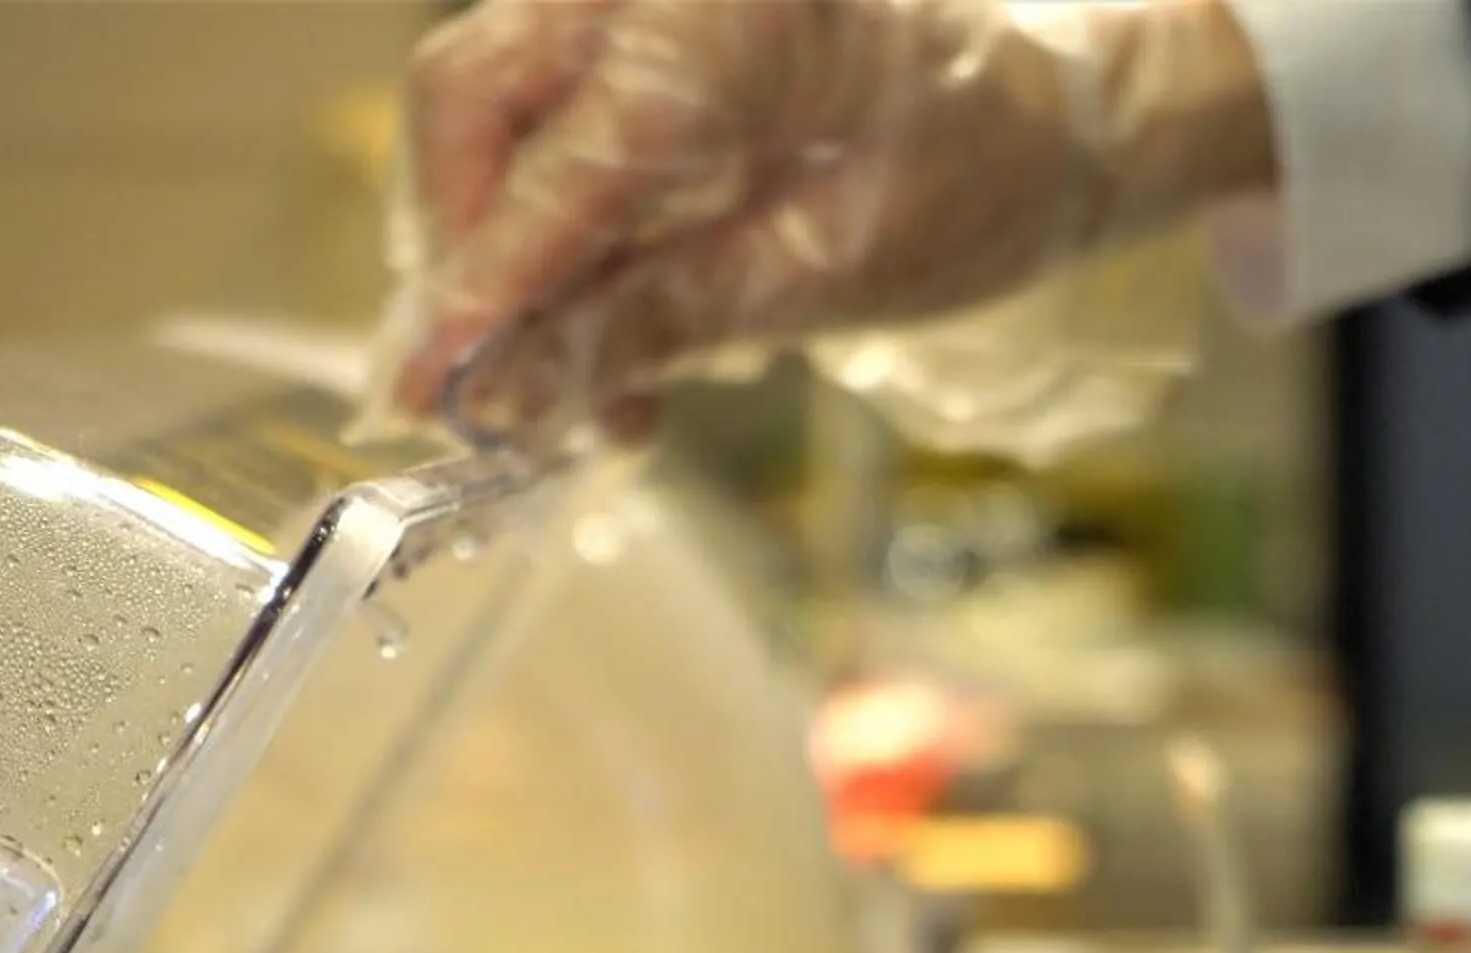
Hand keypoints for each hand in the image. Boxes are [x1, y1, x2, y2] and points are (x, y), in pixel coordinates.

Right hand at [383, 0, 1275, 436]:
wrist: (1058, 110)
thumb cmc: (978, 176)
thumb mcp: (827, 274)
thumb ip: (660, 320)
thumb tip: (510, 392)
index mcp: (719, 20)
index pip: (546, 169)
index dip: (470, 295)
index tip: (411, 394)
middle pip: (471, 103)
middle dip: (462, 254)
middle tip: (494, 393)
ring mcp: (641, 0)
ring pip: (492, 118)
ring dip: (508, 263)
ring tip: (583, 394)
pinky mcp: (640, 36)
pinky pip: (548, 128)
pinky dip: (555, 238)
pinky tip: (607, 342)